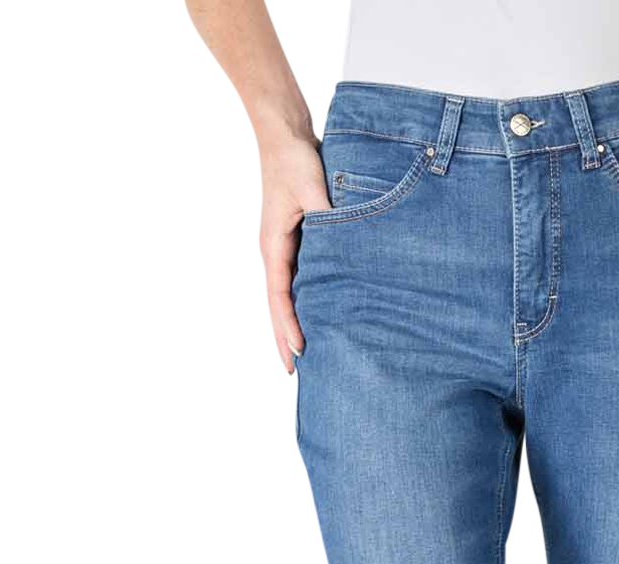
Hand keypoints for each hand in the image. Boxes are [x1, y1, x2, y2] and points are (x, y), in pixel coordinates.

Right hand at [259, 133, 329, 376]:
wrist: (287, 134)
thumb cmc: (295, 158)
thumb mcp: (312, 187)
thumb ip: (326, 215)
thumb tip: (342, 240)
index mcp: (276, 244)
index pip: (281, 295)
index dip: (289, 324)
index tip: (300, 349)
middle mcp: (279, 251)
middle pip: (281, 306)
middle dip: (285, 340)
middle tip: (296, 376)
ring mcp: (287, 248)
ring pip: (290, 297)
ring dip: (293, 327)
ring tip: (302, 359)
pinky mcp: (300, 241)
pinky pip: (300, 281)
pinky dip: (305, 304)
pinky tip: (317, 319)